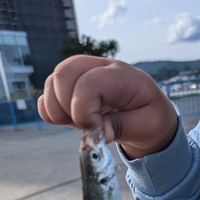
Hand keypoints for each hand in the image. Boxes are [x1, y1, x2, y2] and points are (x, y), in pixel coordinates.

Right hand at [38, 55, 177, 158]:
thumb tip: (98, 131)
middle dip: (67, 108)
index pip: (89, 83)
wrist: (150, 117)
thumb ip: (122, 127)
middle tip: (88, 127)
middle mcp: (99, 67)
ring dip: (59, 110)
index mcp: (122, 75)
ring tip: (82, 124)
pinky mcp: (72, 86)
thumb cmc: (151, 119)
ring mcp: (83, 74)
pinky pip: (48, 95)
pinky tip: (73, 121)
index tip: (98, 130)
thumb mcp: (147, 126)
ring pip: (52, 83)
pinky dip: (52, 112)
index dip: (84, 111)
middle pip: (63, 74)